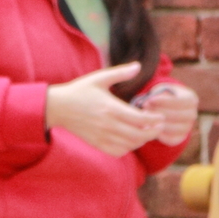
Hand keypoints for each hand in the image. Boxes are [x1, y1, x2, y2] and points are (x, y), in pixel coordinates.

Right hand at [44, 61, 171, 156]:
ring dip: (142, 140)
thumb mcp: (99, 78)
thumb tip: (139, 66)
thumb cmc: (79, 91)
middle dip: (154, 132)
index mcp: (111, 108)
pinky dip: (128, 148)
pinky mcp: (96, 143)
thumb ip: (120, 73)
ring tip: (146, 132)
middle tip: (159, 126)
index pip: (141, 119)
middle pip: (139, 135)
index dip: (155, 120)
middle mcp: (108, 124)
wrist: (57, 107)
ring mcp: (102, 136)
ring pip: (130, 145)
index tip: (160, 116)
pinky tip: (130, 140)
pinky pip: (118, 152)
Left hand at [137, 82, 198, 146]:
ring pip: (174, 128)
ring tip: (146, 118)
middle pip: (177, 115)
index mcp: (191, 100)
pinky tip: (151, 128)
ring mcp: (188, 127)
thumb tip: (148, 102)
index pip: (181, 101)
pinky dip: (160, 135)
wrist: (166, 109)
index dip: (165, 101)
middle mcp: (192, 114)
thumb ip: (158, 94)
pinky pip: (171, 139)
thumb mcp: (162, 90)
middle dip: (160, 112)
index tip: (150, 100)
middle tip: (146, 109)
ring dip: (159, 124)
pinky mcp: (180, 138)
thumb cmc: (163, 97)